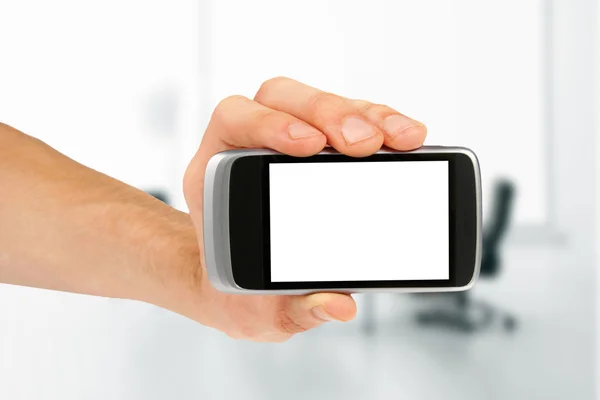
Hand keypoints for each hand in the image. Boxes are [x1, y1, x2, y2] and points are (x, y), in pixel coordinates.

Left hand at [183, 77, 426, 341]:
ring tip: (401, 140)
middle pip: (283, 98)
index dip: (270, 121)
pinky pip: (354, 122)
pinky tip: (407, 142)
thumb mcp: (263, 312)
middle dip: (329, 113)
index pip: (235, 119)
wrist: (247, 292)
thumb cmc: (246, 293)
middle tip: (365, 144)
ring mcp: (291, 145)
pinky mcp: (326, 152)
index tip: (309, 145)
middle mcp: (252, 149)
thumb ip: (297, 308)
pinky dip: (383, 127)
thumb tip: (337, 303)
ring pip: (322, 104)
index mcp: (220, 177)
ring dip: (365, 115)